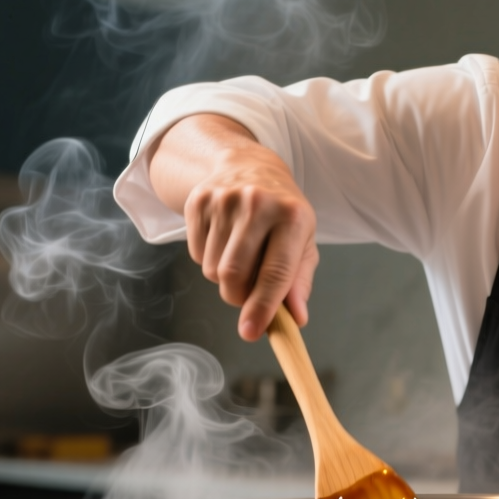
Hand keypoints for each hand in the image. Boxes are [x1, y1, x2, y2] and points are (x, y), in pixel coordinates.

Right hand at [152, 115, 318, 340]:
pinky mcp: (198, 201)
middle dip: (239, 298)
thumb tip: (296, 319)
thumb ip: (299, 282)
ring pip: (212, 269)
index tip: (251, 333)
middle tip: (248, 295)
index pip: (276, 272)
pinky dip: (208, 261)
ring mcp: (224, 200)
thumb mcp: (302, 242)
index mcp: (292, 216)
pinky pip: (196, 255)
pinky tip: (223, 243)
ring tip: (240, 260)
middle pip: (235, 275)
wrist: (247, 165)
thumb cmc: (282, 213)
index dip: (263, 307)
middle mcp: (258, 204)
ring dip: (224, 281)